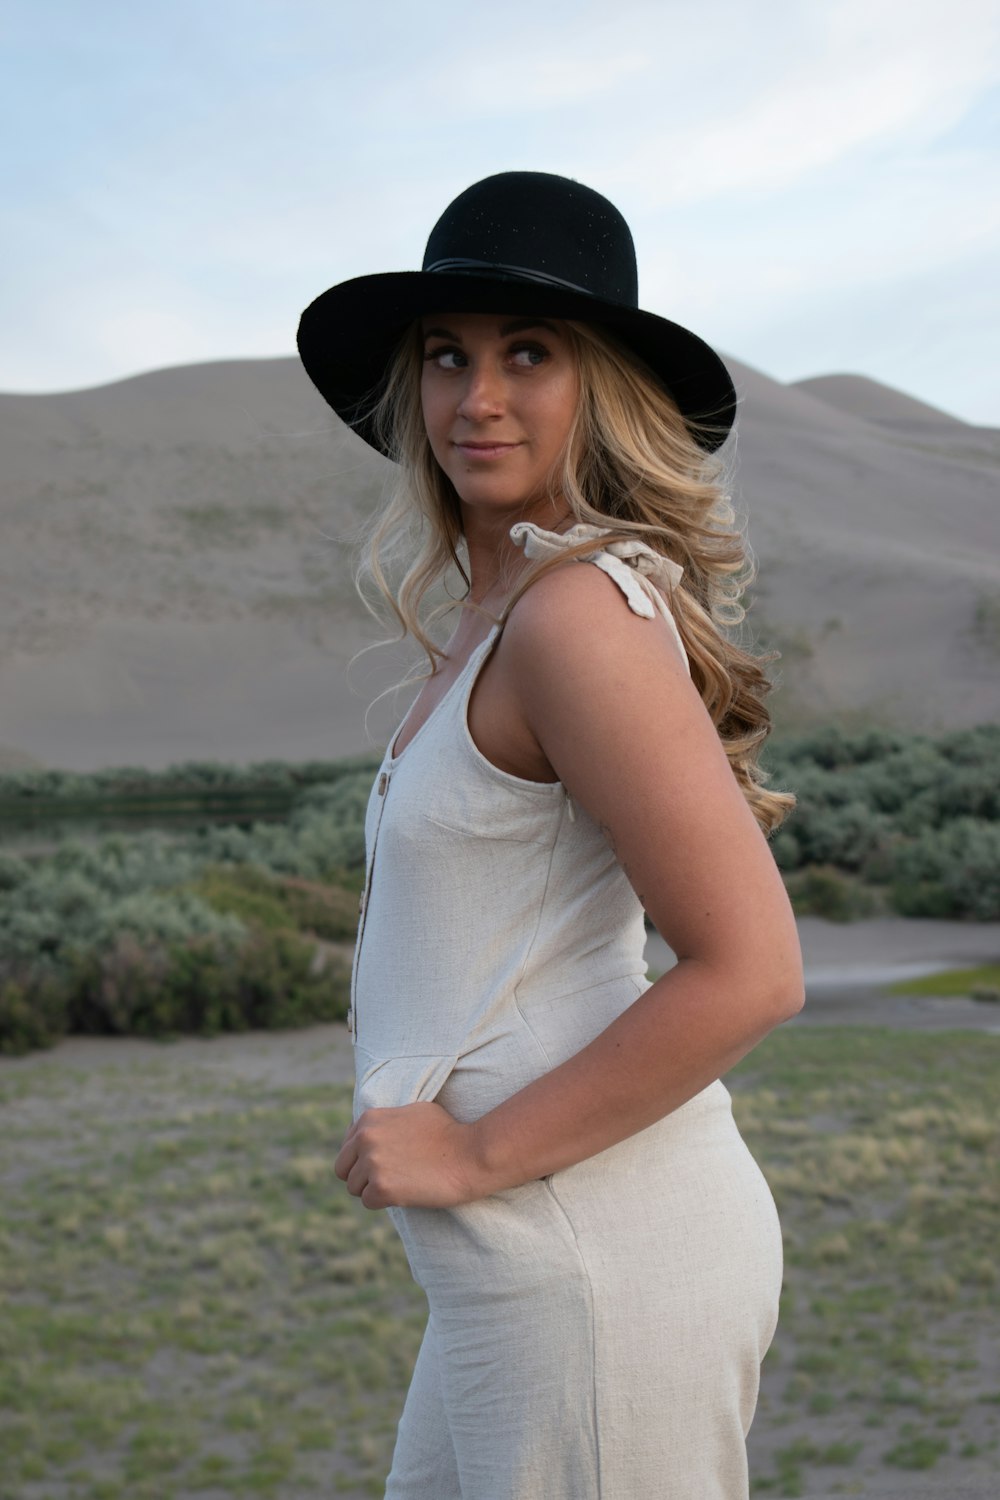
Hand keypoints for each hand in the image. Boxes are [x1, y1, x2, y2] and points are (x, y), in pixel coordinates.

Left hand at [334, 1101, 483, 1209]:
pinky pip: (369, 1202)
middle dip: (360, 1176)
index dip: (362, 1158)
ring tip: (401, 1184)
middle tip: (387, 1180)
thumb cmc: (448, 1132)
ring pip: (354, 1188)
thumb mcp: (412, 1112)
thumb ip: (385, 1122)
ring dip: (373, 1190)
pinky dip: (385, 1202)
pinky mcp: (381, 1187)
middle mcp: (365, 1138)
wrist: (470, 1155)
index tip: (383, 1163)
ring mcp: (372, 1163)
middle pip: (342, 1169)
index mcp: (369, 1119)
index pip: (347, 1146)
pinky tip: (406, 1192)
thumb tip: (366, 1131)